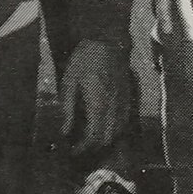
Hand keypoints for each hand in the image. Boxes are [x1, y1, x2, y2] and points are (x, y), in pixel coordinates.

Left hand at [57, 39, 135, 155]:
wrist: (107, 41)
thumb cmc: (85, 60)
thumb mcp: (69, 82)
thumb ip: (67, 108)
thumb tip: (64, 131)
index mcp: (98, 104)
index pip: (93, 136)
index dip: (82, 148)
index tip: (72, 151)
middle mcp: (114, 107)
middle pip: (107, 139)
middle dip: (92, 148)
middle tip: (78, 148)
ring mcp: (124, 103)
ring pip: (117, 133)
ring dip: (104, 142)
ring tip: (89, 141)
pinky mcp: (128, 99)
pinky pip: (124, 123)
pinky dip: (114, 132)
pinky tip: (104, 129)